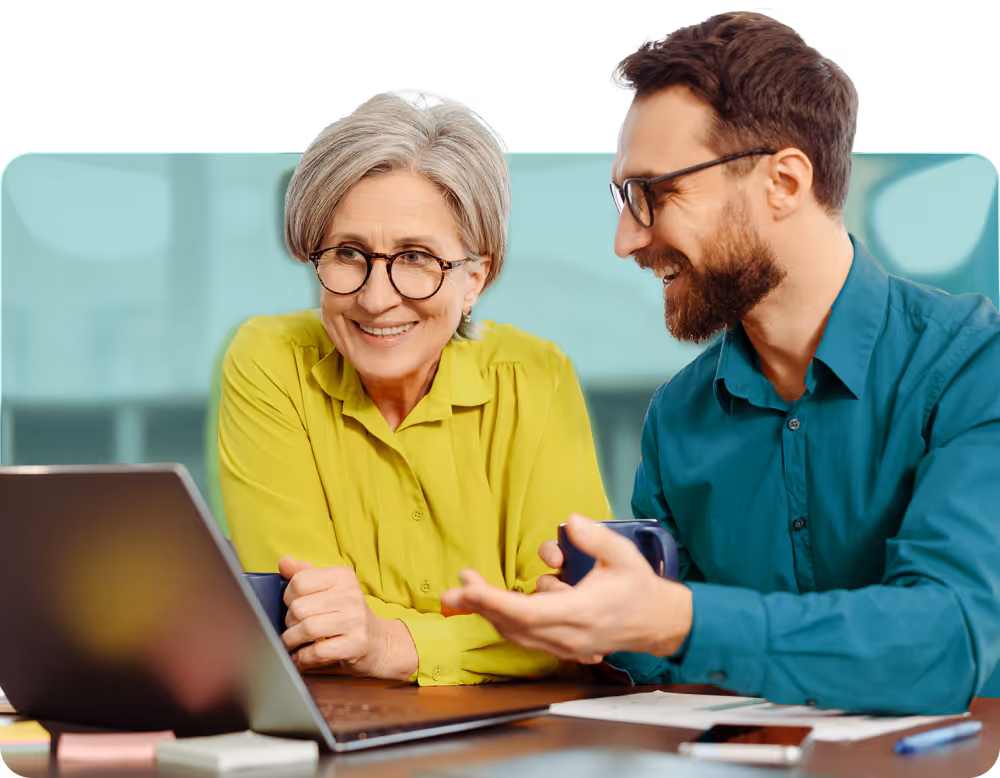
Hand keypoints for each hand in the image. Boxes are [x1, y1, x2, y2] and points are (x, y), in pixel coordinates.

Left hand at [278, 557, 416, 679]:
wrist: (378, 640)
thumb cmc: (347, 613)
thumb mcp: (330, 587)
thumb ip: (305, 574)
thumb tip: (284, 562)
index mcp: (343, 576)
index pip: (299, 582)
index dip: (288, 597)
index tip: (292, 606)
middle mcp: (351, 595)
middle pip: (299, 608)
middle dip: (289, 622)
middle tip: (293, 627)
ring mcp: (355, 620)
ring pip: (306, 629)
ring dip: (292, 640)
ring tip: (292, 643)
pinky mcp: (355, 644)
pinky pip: (316, 652)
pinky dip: (302, 657)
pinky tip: (300, 656)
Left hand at [440, 513, 691, 663]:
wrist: (658, 623)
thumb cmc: (639, 589)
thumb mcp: (622, 556)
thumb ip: (596, 538)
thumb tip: (571, 521)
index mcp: (580, 614)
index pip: (525, 613)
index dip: (491, 601)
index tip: (468, 587)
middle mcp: (567, 636)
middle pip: (512, 626)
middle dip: (480, 606)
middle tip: (453, 590)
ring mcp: (564, 646)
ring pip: (515, 634)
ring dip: (489, 611)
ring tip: (467, 589)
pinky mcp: (562, 647)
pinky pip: (525, 636)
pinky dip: (506, 619)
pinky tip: (494, 600)